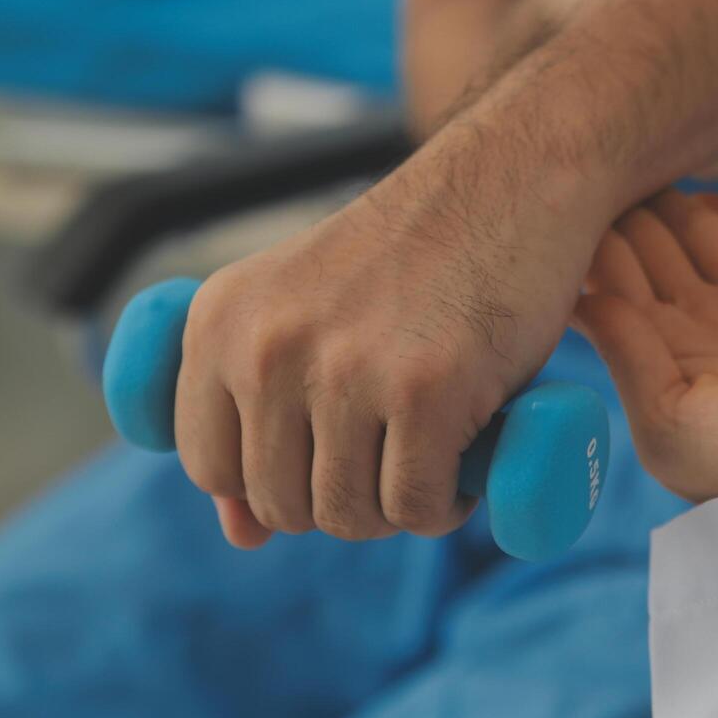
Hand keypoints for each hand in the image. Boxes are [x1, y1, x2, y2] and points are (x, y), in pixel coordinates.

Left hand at [177, 160, 598, 549]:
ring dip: (397, 509)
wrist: (507, 180)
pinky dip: (444, 506)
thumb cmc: (412, 257)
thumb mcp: (306, 314)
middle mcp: (269, 345)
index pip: (211, 468)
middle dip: (343, 501)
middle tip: (396, 452)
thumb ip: (254, 415)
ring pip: (349, 517)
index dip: (273, 482)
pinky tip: (464, 463)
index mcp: (221, 321)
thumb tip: (241, 537)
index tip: (330, 452)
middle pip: (282, 505)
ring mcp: (347, 369)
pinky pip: (415, 508)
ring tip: (432, 453)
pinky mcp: (426, 391)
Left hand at [574, 190, 717, 503]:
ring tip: (656, 166)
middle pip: (653, 248)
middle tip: (618, 167)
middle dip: (632, 208)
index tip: (577, 199)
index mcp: (660, 355)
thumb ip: (629, 353)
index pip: (615, 279)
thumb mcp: (670, 423)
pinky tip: (709, 193)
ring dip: (677, 204)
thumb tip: (586, 294)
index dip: (595, 239)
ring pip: (704, 236)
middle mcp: (703, 328)